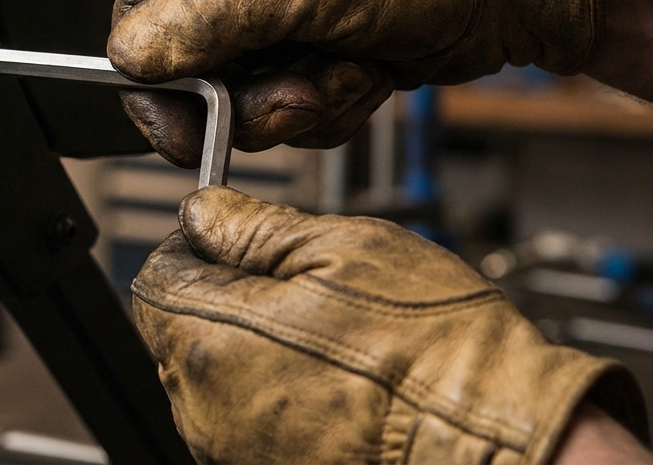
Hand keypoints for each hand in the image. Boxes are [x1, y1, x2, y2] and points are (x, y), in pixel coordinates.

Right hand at [108, 0, 601, 165]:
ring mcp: (285, 15)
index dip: (153, 71)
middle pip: (194, 67)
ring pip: (245, 100)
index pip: (144, 5)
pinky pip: (293, 113)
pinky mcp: (320, 56)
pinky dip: (334, 108)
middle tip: (295, 94)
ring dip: (300, 104)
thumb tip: (135, 52)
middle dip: (248, 97)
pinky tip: (371, 74)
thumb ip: (212, 11)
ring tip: (352, 69)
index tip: (179, 120)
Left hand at [132, 186, 648, 463]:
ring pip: (216, 378)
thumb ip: (251, 226)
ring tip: (334, 340)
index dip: (202, 247)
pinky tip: (338, 382)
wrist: (495, 440)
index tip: (246, 242)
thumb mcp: (341, 249)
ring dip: (256, 350)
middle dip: (229, 299)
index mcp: (209, 340)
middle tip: (307, 289)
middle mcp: (205, 408)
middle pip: (181, 330)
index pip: (157, 275)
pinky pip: (251, 421)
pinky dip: (280, 397)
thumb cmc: (432, 353)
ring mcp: (234, 451)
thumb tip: (202, 211)